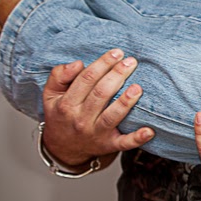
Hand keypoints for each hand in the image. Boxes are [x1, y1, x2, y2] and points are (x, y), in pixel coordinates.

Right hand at [40, 48, 154, 166]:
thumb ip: (59, 76)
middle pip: (101, 94)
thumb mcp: (51, 94)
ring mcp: (96, 133)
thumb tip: (78, 63)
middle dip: (117, 75)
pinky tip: (150, 131)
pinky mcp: (109, 145)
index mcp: (67, 104)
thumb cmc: (61, 114)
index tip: (117, 53)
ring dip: (126, 102)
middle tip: (131, 62)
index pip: (86, 79)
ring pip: (112, 116)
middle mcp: (80, 119)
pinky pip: (124, 143)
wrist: (62, 147)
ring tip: (138, 88)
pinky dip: (137, 138)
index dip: (102, 64)